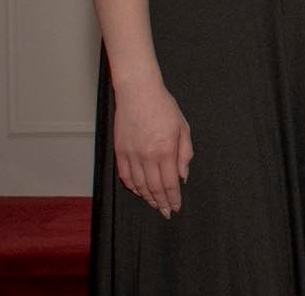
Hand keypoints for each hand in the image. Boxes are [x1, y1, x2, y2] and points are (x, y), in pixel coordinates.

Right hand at [112, 81, 191, 217]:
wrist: (138, 92)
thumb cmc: (164, 107)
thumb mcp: (183, 128)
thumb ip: (184, 154)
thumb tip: (183, 175)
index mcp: (165, 150)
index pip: (170, 183)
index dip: (173, 198)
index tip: (176, 207)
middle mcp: (147, 156)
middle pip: (154, 187)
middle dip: (161, 202)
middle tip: (166, 212)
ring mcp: (131, 154)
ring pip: (138, 184)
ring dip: (147, 197)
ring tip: (154, 204)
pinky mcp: (119, 151)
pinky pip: (125, 175)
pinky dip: (132, 186)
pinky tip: (138, 191)